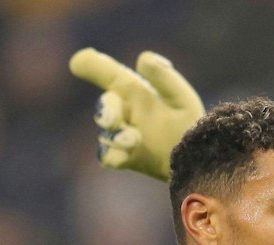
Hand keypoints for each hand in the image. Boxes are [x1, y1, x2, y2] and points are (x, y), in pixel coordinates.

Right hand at [68, 48, 203, 180]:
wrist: (194, 158)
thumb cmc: (188, 123)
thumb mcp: (180, 98)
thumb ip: (164, 78)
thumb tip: (142, 58)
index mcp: (134, 91)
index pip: (109, 74)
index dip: (93, 66)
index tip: (79, 61)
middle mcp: (123, 111)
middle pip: (104, 105)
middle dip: (106, 108)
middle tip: (112, 118)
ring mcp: (120, 135)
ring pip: (106, 132)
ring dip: (117, 135)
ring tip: (135, 139)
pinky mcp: (122, 158)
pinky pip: (108, 156)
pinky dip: (113, 154)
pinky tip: (127, 154)